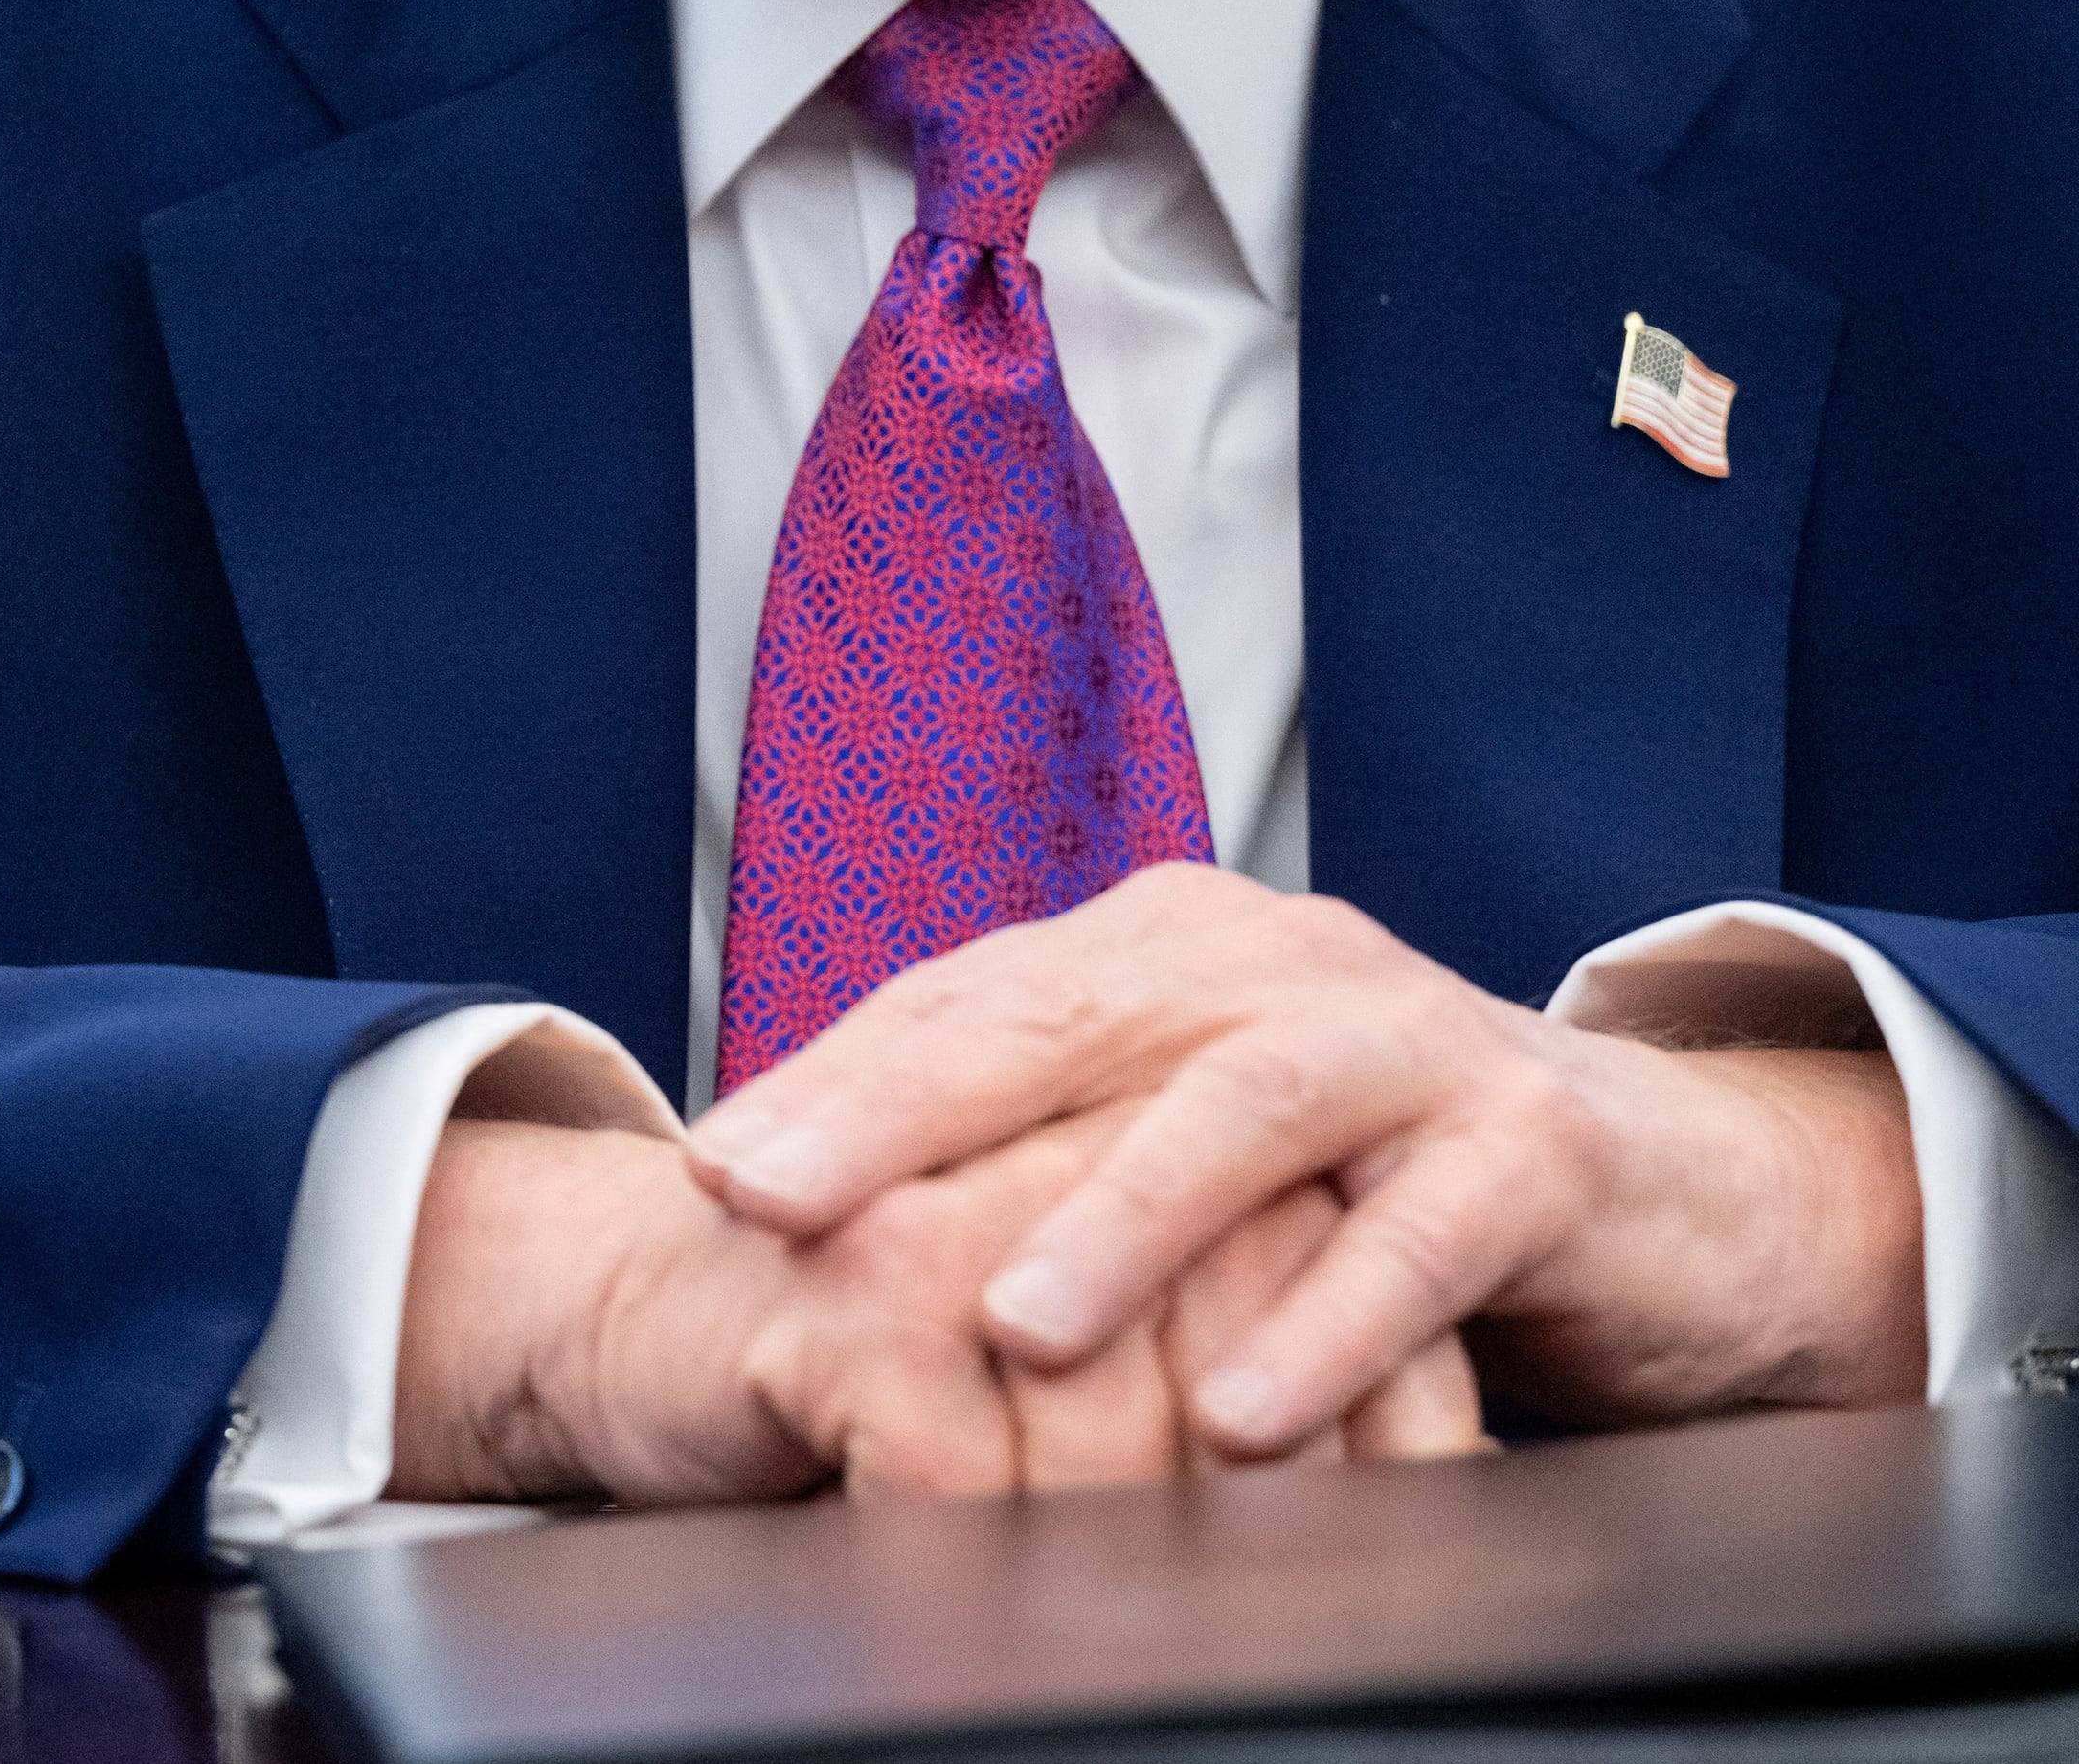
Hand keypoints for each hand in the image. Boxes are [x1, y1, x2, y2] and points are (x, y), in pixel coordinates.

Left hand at [677, 866, 1927, 1451]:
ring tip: (1008, 1327)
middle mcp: (1270, 963)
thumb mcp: (1176, 1150)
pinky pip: (1421, 1233)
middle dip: (897, 1119)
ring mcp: (1409, 1039)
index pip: (959, 1004)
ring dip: (1115, 1224)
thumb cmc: (1365, 1179)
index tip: (702, 1171)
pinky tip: (1244, 1415)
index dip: (825, 1084)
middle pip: (1058, 1024)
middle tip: (770, 1207)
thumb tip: (798, 1225)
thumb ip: (1024, 1162)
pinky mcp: (1538, 1141)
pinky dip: (1329, 1326)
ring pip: (1238, 1111)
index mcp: (1160, 950)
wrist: (1663, 1190)